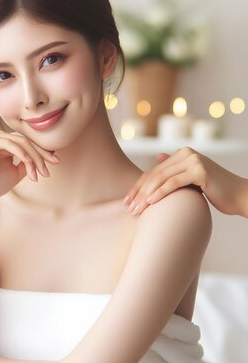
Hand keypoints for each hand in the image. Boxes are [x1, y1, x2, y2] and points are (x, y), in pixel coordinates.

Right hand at [0, 130, 58, 208]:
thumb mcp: (15, 173)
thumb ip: (27, 163)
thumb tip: (44, 155)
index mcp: (1, 143)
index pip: (26, 143)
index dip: (42, 151)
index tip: (56, 162)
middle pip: (25, 140)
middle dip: (40, 153)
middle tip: (52, 166)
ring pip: (19, 142)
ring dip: (33, 157)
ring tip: (40, 172)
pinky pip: (8, 143)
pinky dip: (22, 153)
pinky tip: (29, 164)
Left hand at [125, 147, 247, 215]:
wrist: (240, 196)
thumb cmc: (216, 191)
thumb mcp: (192, 178)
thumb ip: (175, 169)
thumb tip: (158, 157)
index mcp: (183, 153)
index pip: (154, 171)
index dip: (138, 186)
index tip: (126, 200)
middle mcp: (186, 153)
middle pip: (155, 174)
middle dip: (138, 192)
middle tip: (128, 207)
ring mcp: (193, 160)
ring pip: (161, 179)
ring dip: (145, 195)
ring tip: (136, 209)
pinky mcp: (199, 171)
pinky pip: (173, 183)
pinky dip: (159, 193)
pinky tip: (150, 203)